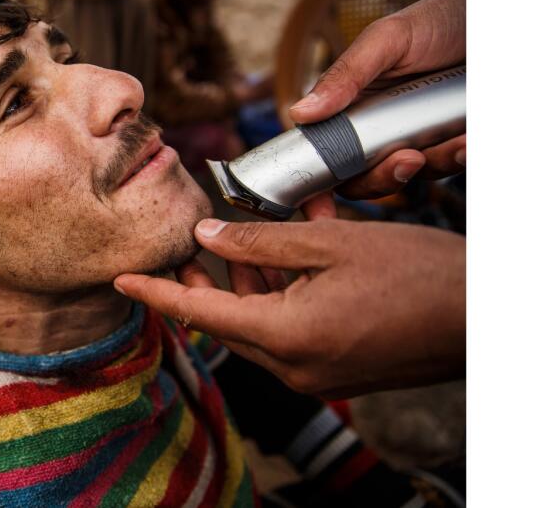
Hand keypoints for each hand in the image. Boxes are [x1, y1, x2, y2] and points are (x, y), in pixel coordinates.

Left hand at [114, 217, 464, 397]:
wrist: (488, 316)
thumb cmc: (419, 275)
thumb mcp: (333, 244)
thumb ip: (261, 244)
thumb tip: (207, 238)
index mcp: (286, 337)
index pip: (199, 315)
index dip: (155, 293)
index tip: (120, 280)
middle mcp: (294, 367)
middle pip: (226, 322)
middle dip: (201, 283)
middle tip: (186, 245)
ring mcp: (317, 374)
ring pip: (259, 324)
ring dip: (249, 282)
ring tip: (247, 234)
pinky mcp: (338, 370)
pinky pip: (291, 331)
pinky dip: (284, 293)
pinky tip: (296, 248)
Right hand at [289, 0, 465, 197]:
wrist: (490, 21)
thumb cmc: (435, 21)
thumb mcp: (387, 40)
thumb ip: (345, 76)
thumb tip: (300, 113)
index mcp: (349, 108)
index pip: (321, 155)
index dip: (314, 189)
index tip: (320, 213)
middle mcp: (376, 129)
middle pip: (363, 178)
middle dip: (382, 180)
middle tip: (407, 160)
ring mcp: (414, 138)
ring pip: (410, 177)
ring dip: (431, 166)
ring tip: (456, 142)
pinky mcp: (449, 141)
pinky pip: (448, 164)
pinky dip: (459, 156)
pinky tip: (469, 139)